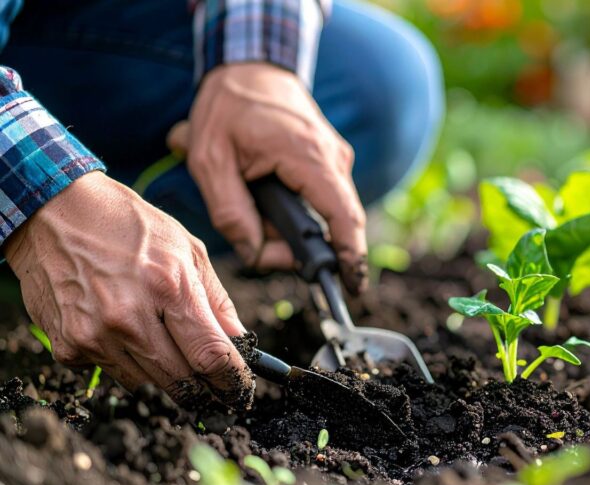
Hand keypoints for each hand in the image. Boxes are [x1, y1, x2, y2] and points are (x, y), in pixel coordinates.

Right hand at [4, 172, 254, 409]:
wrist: (51, 212)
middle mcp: (129, 319)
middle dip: (203, 391)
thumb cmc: (126, 224)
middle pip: (181, 382)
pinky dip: (125, 362)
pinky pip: (111, 373)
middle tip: (214, 390)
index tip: (240, 392)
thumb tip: (239, 341)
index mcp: (168, 288)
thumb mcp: (187, 248)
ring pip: (147, 384)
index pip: (211, 357)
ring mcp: (95, 336)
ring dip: (163, 376)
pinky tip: (122, 332)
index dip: (232, 382)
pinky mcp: (68, 346)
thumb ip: (216, 300)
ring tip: (162, 345)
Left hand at [168, 62, 367, 293]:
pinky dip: (295, 211)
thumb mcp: (210, 161)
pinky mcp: (330, 162)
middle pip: (332, 224)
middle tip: (258, 246)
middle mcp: (333, 159)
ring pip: (324, 214)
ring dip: (289, 225)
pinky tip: (264, 195)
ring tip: (250, 204)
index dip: (349, 256)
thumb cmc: (228, 107)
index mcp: (309, 157)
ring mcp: (336, 160)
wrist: (251, 66)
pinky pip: (321, 201)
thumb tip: (254, 254)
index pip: (342, 217)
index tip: (353, 287)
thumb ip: (230, 213)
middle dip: (297, 246)